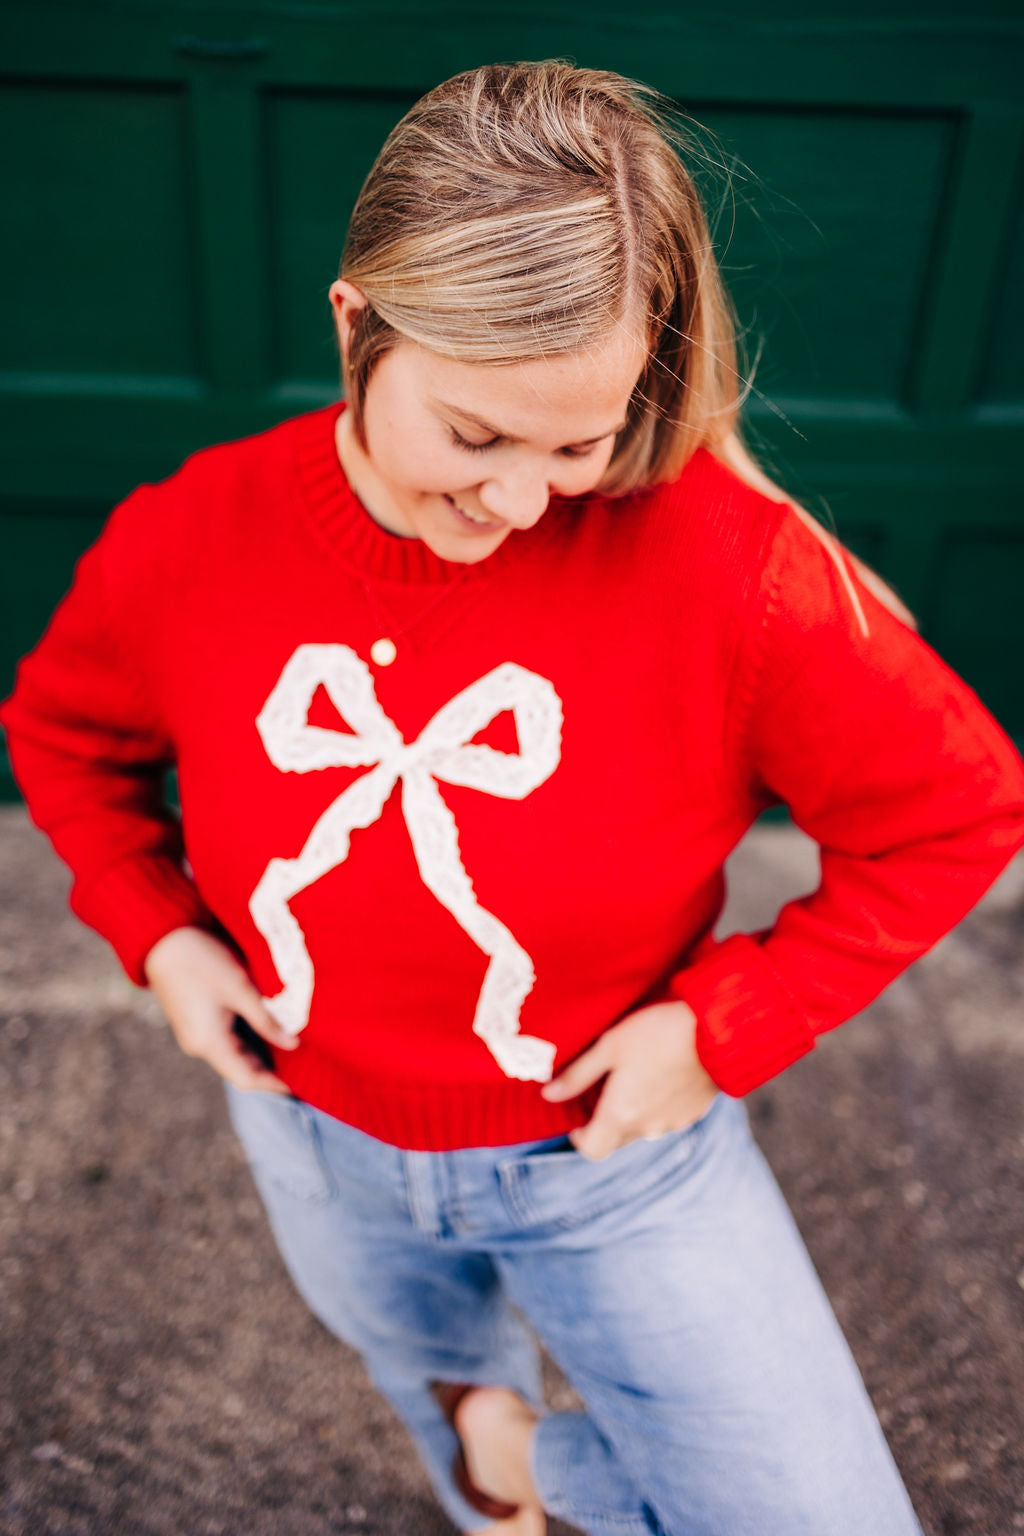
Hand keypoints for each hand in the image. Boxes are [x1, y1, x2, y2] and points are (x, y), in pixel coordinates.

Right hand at [142, 926, 297, 1092]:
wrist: (162, 939)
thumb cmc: (201, 961)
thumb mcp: (239, 988)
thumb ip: (266, 1019)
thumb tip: (294, 1044)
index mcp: (208, 1043)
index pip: (246, 1078)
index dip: (273, 1085)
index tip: (300, 1086)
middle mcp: (199, 1045)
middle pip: (241, 1068)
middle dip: (270, 1070)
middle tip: (304, 1067)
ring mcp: (196, 1033)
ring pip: (234, 1053)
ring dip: (261, 1054)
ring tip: (292, 1049)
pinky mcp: (196, 1019)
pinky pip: (226, 1039)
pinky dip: (249, 1040)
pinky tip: (269, 1030)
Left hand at [540, 1000, 716, 1160]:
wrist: (716, 1029)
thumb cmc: (657, 1032)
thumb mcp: (609, 1046)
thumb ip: (578, 1075)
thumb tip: (549, 1094)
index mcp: (621, 1115)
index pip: (592, 1149)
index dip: (579, 1137)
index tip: (576, 1116)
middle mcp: (647, 1128)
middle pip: (616, 1139)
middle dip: (604, 1121)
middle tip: (604, 1087)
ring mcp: (674, 1123)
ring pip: (643, 1128)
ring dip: (633, 1112)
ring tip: (635, 1075)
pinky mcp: (694, 1112)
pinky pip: (666, 1118)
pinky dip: (657, 1105)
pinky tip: (661, 1074)